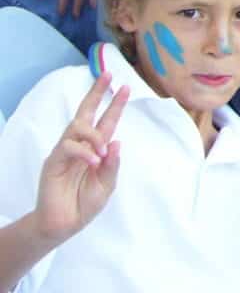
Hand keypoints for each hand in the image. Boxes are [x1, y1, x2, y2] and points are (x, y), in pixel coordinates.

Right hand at [33, 72, 127, 243]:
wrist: (64, 224)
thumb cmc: (85, 204)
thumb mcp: (107, 185)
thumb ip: (113, 166)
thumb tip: (117, 142)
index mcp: (96, 150)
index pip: (106, 122)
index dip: (115, 105)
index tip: (125, 87)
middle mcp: (80, 146)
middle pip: (85, 113)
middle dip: (96, 93)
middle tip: (107, 76)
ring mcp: (65, 152)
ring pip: (77, 127)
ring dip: (95, 135)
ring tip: (103, 151)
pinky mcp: (53, 162)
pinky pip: (68, 147)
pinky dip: (84, 152)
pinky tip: (94, 161)